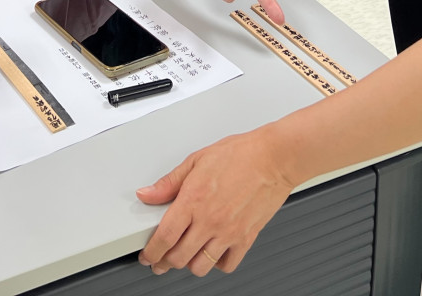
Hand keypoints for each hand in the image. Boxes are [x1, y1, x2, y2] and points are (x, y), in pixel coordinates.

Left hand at [136, 127, 295, 275]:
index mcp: (193, 201)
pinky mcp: (246, 238)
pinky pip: (227, 265)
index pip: (164, 237)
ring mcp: (228, 232)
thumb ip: (169, 182)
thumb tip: (147, 194)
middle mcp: (209, 221)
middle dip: (164, 262)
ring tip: (185, 257)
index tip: (147, 255)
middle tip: (160, 260)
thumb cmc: (241, 155)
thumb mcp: (197, 160)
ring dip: (188, 264)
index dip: (151, 252)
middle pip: (178, 257)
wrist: (274, 158)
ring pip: (200, 266)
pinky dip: (217, 264)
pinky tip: (213, 253)